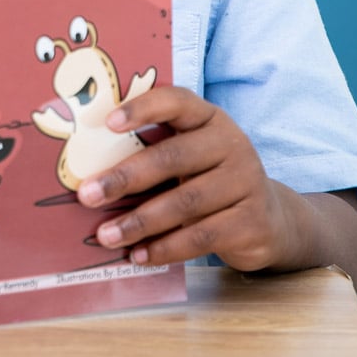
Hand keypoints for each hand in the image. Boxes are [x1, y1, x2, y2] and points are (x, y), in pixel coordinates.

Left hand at [76, 86, 295, 272]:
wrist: (269, 220)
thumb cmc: (209, 178)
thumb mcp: (189, 155)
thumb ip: (153, 150)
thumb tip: (90, 168)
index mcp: (209, 118)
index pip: (176, 101)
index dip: (142, 108)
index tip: (106, 122)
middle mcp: (232, 144)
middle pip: (173, 158)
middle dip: (125, 177)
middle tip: (87, 195)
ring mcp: (246, 183)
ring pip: (184, 203)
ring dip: (139, 222)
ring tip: (105, 236)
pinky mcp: (251, 223)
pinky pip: (201, 236)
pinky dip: (165, 248)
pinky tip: (138, 255)